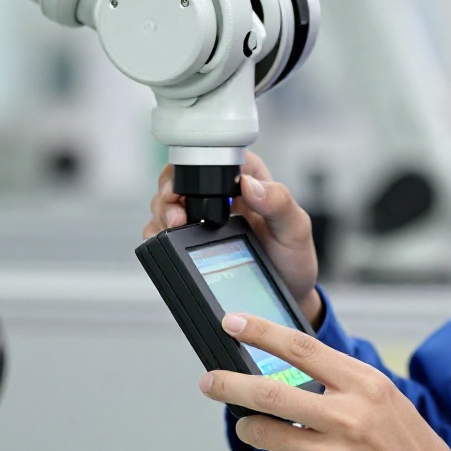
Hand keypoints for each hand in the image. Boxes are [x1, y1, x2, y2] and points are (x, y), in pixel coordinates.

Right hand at [143, 152, 322, 324]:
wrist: (286, 293)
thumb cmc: (292, 257)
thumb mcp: (295, 229)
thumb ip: (279, 202)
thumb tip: (250, 184)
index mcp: (247, 180)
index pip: (213, 158)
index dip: (193, 167)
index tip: (187, 189)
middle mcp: (221, 195)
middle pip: (180, 179)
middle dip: (169, 194)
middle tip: (176, 216)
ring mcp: (203, 217)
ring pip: (167, 202)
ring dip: (162, 213)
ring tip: (172, 228)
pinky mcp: (191, 239)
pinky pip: (162, 229)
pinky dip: (156, 232)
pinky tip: (164, 241)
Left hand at [200, 313, 450, 450]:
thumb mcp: (386, 403)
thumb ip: (341, 385)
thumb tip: (285, 373)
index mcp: (366, 386)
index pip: (301, 348)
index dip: (260, 332)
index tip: (233, 322)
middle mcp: (349, 417)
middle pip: (268, 393)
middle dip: (228, 385)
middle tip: (209, 381)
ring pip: (266, 434)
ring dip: (251, 430)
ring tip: (256, 428)